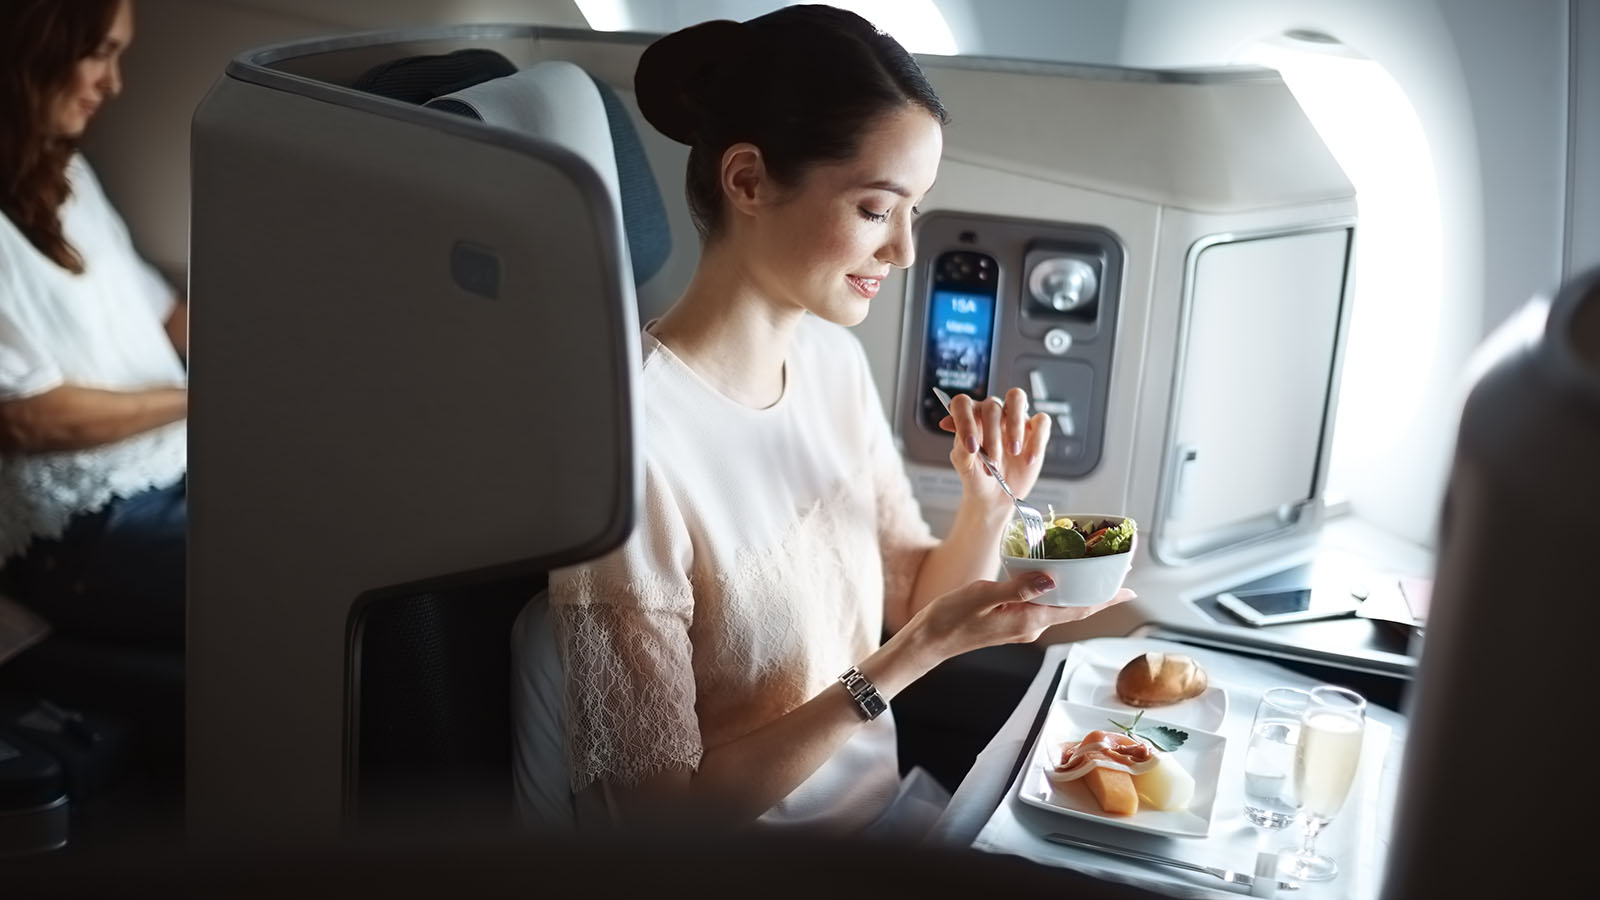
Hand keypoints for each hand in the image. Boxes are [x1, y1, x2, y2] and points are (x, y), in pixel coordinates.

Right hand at [902, 571, 1135, 663]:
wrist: (929, 641)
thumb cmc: (949, 619)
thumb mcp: (981, 595)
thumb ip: (1018, 587)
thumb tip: (1051, 578)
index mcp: (1028, 620)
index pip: (1077, 610)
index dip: (1105, 599)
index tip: (1129, 589)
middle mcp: (1030, 626)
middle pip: (1074, 608)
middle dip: (1099, 592)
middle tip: (1117, 571)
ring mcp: (1021, 626)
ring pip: (1060, 607)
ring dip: (1079, 592)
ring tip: (1093, 571)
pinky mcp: (1011, 621)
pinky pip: (1043, 606)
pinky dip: (1057, 592)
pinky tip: (1056, 579)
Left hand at [938, 388, 1051, 508]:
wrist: (995, 496)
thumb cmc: (977, 477)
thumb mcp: (964, 467)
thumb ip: (960, 446)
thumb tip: (950, 425)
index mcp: (970, 417)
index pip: (962, 403)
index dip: (965, 420)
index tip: (971, 446)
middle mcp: (992, 413)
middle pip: (992, 406)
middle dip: (992, 436)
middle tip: (993, 461)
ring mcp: (1014, 418)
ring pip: (1017, 398)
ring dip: (1014, 425)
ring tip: (1013, 452)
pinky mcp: (1034, 429)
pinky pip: (1042, 421)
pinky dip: (1037, 439)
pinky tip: (1028, 459)